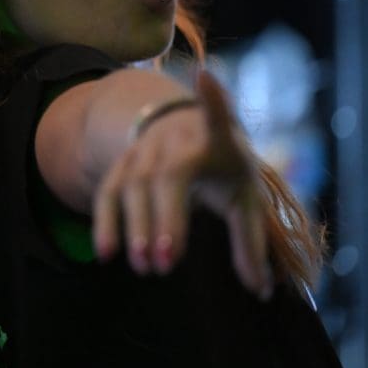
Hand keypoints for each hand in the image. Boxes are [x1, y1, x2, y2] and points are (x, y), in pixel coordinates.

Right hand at [92, 69, 272, 298]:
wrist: (182, 135)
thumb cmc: (224, 171)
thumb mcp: (245, 199)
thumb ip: (251, 243)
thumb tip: (260, 290)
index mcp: (215, 140)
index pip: (217, 118)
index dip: (214, 99)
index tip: (207, 77)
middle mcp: (175, 139)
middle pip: (166, 176)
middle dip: (165, 219)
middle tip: (168, 263)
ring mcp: (143, 150)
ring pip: (132, 186)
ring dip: (136, 227)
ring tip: (146, 267)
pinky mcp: (122, 165)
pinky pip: (108, 192)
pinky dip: (106, 222)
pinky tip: (106, 253)